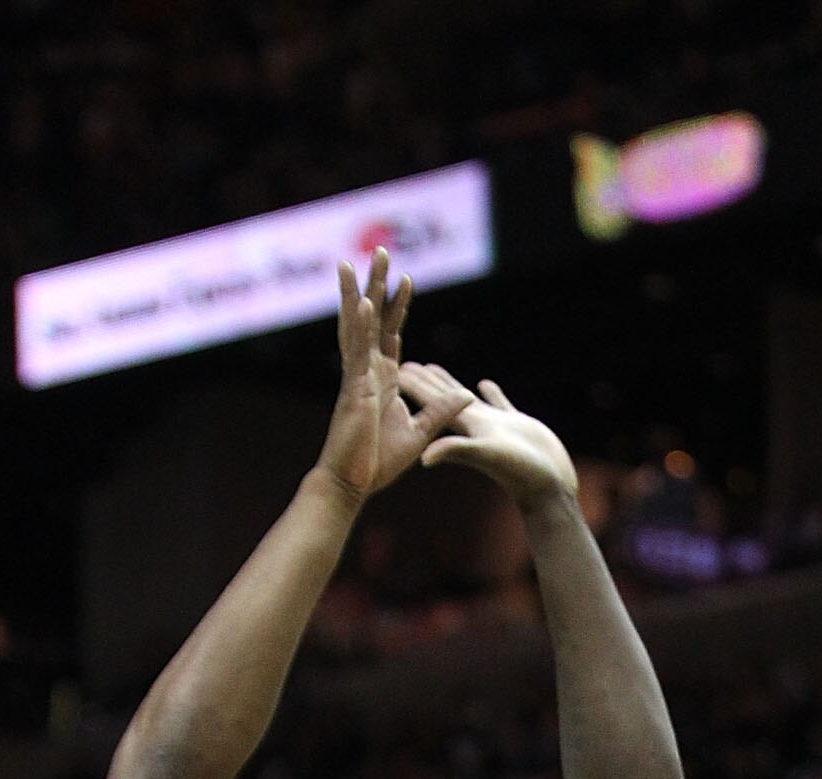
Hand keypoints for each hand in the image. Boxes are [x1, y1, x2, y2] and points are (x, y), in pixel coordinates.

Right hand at [315, 254, 460, 501]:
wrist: (354, 483)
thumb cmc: (378, 462)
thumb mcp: (421, 432)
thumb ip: (441, 411)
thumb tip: (467, 395)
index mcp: (382, 379)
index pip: (391, 333)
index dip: (397, 305)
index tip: (406, 278)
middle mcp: (367, 371)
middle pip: (372, 318)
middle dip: (376, 285)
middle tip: (380, 251)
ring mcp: (357, 377)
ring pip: (357, 327)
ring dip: (359, 294)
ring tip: (356, 262)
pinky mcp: (354, 391)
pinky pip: (356, 354)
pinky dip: (360, 328)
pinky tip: (364, 305)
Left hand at [399, 366, 580, 507]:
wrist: (549, 489)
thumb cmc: (520, 473)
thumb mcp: (486, 455)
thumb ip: (456, 450)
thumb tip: (424, 458)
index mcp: (465, 428)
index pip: (431, 402)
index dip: (413, 386)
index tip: (393, 368)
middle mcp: (476, 426)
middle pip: (442, 397)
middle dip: (424, 381)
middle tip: (405, 363)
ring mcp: (496, 426)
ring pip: (466, 398)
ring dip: (449, 383)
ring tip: (434, 368)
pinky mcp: (517, 424)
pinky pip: (499, 403)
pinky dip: (490, 393)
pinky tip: (484, 384)